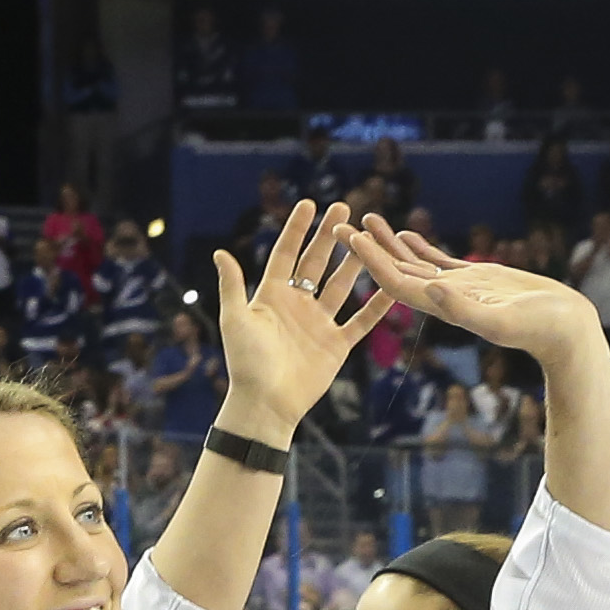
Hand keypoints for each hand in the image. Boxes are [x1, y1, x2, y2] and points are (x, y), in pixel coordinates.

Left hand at [205, 199, 389, 440]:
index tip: (309, 204)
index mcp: (272, 297)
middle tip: (345, 210)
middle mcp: (297, 305)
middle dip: (330, 236)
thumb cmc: (246, 363)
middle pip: (316, 263)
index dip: (297, 230)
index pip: (285, 255)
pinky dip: (375, 305)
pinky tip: (389, 285)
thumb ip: (232, 286)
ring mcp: (318, 324)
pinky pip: (360, 321)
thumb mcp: (235, 320)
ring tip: (369, 237)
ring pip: (340, 285)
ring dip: (354, 262)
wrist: (266, 405)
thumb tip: (220, 252)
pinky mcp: (336, 345)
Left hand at [346, 217, 609, 363]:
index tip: (348, 238)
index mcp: (442, 307)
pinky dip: (418, 248)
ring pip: (413, 264)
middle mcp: (442, 299)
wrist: (564, 330)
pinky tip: (404, 234)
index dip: (369, 261)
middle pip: (394, 272)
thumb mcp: (501, 320)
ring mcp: (457, 289)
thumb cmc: (538, 329)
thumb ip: (465, 310)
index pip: (395, 282)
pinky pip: (438, 262)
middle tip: (337, 225)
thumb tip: (433, 291)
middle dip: (366, 250)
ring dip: (387, 244)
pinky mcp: (475, 280)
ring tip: (366, 220)